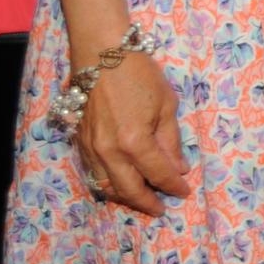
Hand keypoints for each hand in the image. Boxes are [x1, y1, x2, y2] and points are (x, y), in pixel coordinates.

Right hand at [76, 53, 190, 215]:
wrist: (102, 56)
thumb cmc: (140, 75)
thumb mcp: (166, 105)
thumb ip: (170, 141)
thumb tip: (178, 169)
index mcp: (135, 141)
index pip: (157, 174)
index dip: (173, 186)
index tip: (184, 192)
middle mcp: (109, 151)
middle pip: (128, 189)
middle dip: (147, 202)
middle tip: (161, 208)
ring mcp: (91, 149)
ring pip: (106, 186)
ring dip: (125, 196)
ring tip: (142, 198)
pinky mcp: (79, 144)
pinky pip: (94, 174)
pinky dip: (108, 184)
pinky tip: (121, 182)